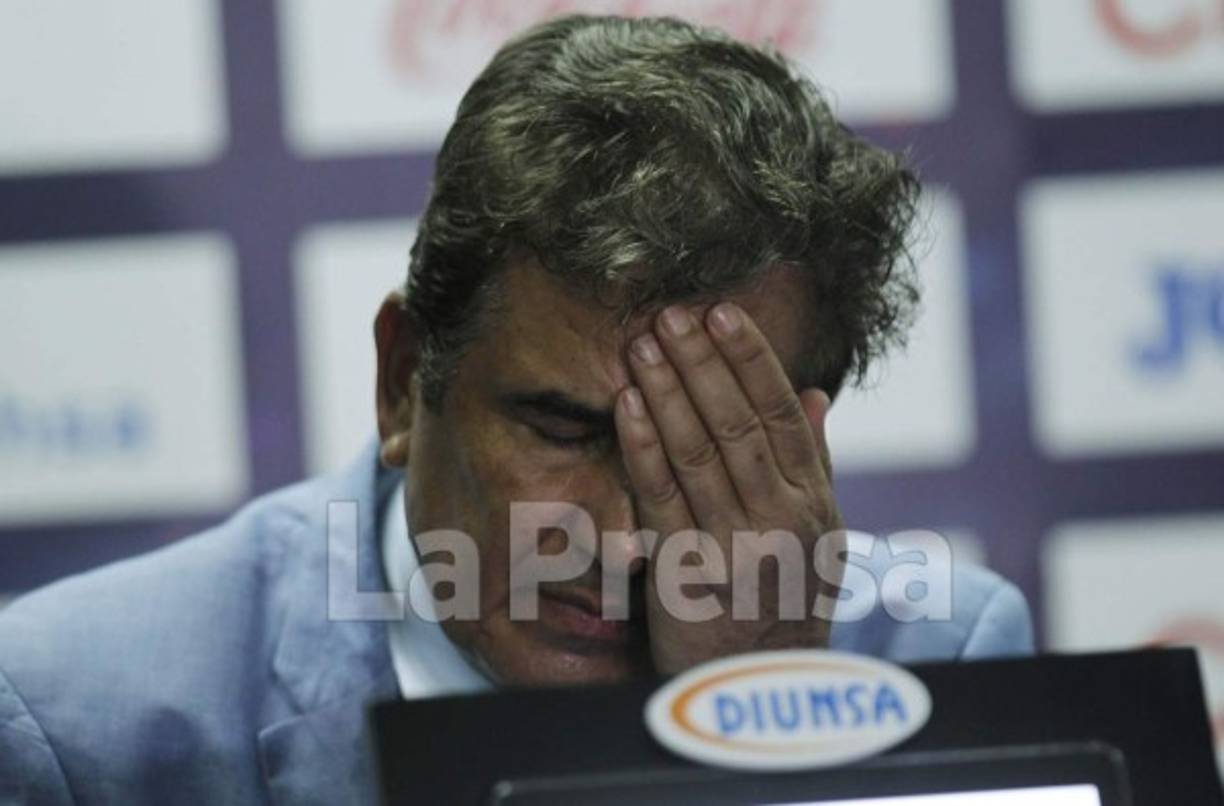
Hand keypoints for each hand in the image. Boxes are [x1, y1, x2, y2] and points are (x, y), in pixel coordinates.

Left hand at [615, 302, 843, 674]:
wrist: (763, 690)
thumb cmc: (787, 605)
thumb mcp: (820, 537)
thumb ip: (815, 465)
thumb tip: (816, 395)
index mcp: (812, 504)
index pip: (782, 414)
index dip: (751, 359)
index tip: (724, 313)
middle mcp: (780, 519)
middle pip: (738, 423)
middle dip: (702, 362)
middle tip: (672, 314)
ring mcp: (734, 546)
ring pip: (698, 450)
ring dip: (668, 390)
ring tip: (644, 343)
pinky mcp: (687, 572)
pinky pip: (660, 496)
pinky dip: (643, 444)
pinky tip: (628, 402)